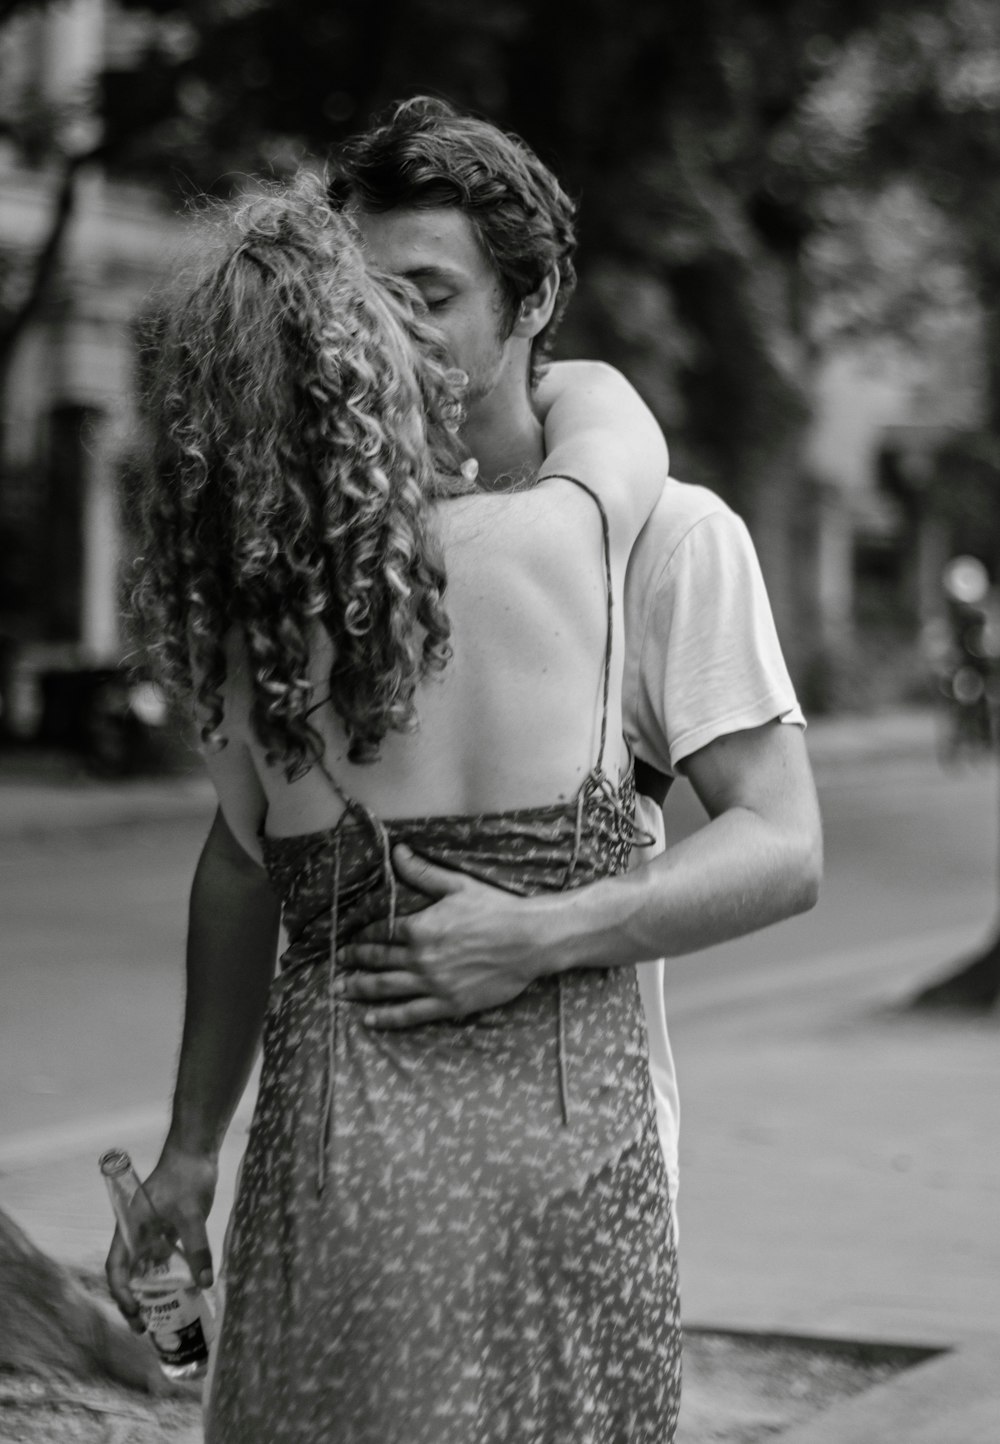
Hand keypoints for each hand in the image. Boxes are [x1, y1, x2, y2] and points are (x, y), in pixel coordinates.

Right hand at [105, 1147, 217, 1330]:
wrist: (196, 1149)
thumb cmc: (186, 1177)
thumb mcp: (191, 1214)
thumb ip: (197, 1247)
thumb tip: (204, 1283)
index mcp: (130, 1228)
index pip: (117, 1268)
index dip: (122, 1294)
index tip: (135, 1314)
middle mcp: (137, 1233)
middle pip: (129, 1273)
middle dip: (134, 1301)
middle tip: (147, 1327)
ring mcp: (153, 1230)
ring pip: (146, 1267)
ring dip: (151, 1290)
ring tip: (163, 1316)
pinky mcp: (169, 1227)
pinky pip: (165, 1257)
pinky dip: (169, 1274)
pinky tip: (183, 1288)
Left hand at [336, 845, 553, 1027]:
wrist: (528, 940)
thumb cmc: (495, 909)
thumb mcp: (457, 885)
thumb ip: (422, 873)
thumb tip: (397, 851)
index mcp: (420, 927)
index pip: (381, 932)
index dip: (362, 937)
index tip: (351, 940)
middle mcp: (420, 957)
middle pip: (377, 961)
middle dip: (353, 963)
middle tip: (337, 966)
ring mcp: (433, 983)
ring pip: (386, 988)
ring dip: (359, 989)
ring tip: (341, 991)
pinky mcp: (448, 1004)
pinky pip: (410, 1013)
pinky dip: (387, 1017)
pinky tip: (370, 1019)